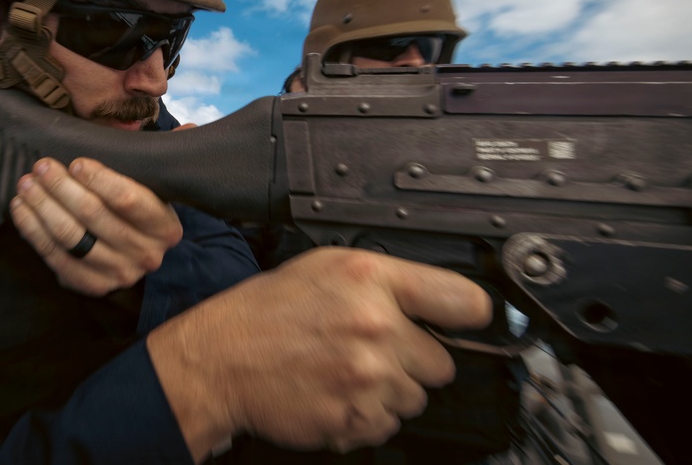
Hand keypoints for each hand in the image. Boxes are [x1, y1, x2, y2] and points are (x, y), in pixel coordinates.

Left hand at [9, 157, 182, 295]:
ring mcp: (119, 274)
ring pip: (71, 237)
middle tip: (42, 166)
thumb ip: (167, 154)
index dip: (100, 180)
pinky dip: (33, 231)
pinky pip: (55, 257)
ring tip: (27, 183)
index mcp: (166, 227)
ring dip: (43, 207)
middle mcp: (147, 255)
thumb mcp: (157, 182)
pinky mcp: (92, 286)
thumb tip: (189, 129)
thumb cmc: (140, 205)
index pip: (130, 201)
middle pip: (94, 216)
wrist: (134, 251)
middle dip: (62, 187)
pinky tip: (21, 209)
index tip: (76, 161)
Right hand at [147, 247, 492, 461]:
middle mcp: (376, 326)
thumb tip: (438, 299)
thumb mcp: (326, 267)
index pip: (465, 302)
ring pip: (416, 398)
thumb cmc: (268, 312)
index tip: (468, 321)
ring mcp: (368, 376)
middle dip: (413, 359)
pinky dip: (368, 414)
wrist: (221, 360)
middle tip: (372, 348)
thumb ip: (387, 281)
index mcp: (371, 280)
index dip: (470, 314)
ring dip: (390, 390)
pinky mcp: (356, 416)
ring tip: (346, 370)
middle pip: (442, 363)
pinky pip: (389, 425)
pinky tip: (337, 391)